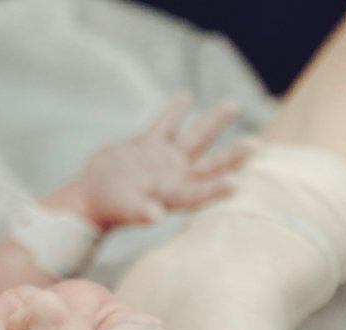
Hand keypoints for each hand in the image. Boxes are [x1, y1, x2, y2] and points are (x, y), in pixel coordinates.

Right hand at [78, 95, 254, 229]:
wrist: (89, 198)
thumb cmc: (107, 207)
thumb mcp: (124, 209)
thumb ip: (140, 211)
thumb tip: (155, 216)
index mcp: (171, 196)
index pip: (199, 192)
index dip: (217, 188)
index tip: (237, 183)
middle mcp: (174, 177)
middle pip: (209, 165)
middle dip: (232, 156)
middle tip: (256, 145)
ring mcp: (164, 160)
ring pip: (194, 139)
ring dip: (213, 122)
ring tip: (232, 105)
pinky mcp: (148, 146)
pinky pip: (165, 125)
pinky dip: (175, 112)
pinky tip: (186, 97)